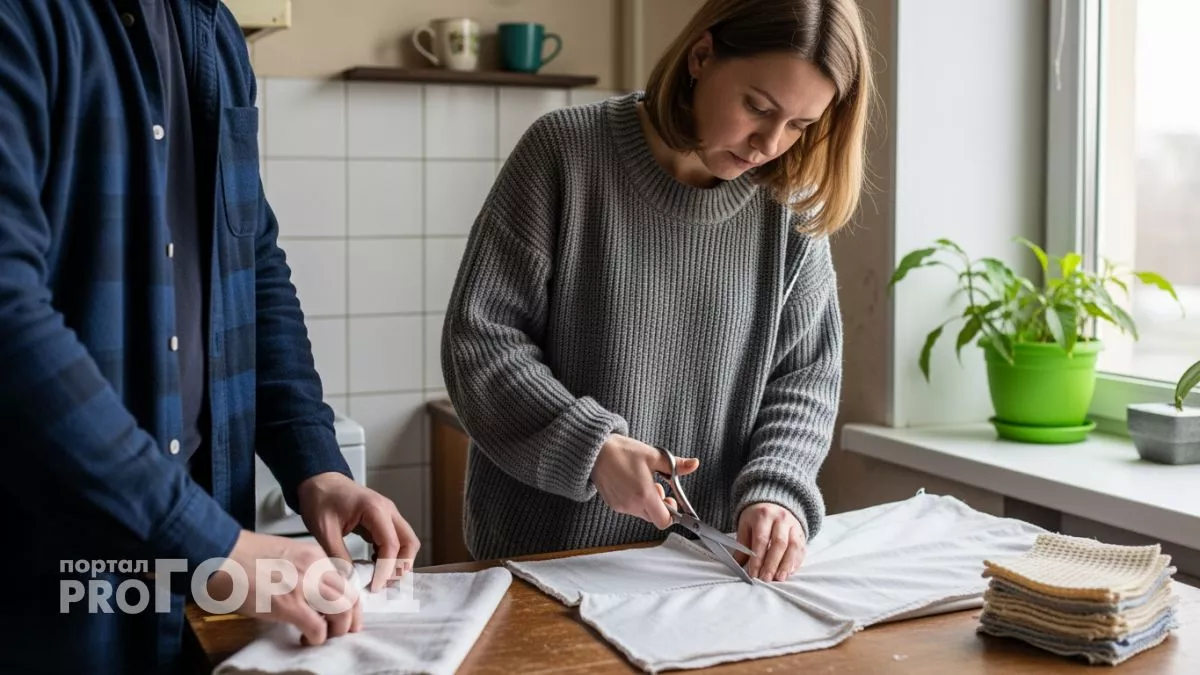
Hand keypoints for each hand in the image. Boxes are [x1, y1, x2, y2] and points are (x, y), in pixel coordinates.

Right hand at [207, 530, 360, 644]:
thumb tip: (307, 592)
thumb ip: (302, 569)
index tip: (340, 612)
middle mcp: (316, 568)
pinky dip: (317, 638)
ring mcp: (305, 586)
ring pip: (343, 611)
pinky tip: (305, 638)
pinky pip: (319, 628)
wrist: (221, 553)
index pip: (345, 580)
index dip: (346, 600)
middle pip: (350, 596)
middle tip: (340, 630)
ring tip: (324, 635)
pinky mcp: (290, 605)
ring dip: (337, 630)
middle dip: (350, 618)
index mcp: (314, 555)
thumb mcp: (284, 554)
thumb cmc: (243, 555)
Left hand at [298, 472, 420, 591]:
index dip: (386, 569)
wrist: (319, 481)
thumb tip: (349, 580)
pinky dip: (391, 555)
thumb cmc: (321, 499)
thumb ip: (337, 555)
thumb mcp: (324, 530)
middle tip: (384, 584)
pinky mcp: (384, 519)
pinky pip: (396, 539)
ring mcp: (388, 514)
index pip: (391, 545)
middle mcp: (388, 510)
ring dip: (399, 561)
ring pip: (407, 541)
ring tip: (380, 578)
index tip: (376, 587)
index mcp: (374, 509)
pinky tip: (375, 565)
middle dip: (401, 566)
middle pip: (410, 542)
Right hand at [591, 435, 698, 528]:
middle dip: (659, 504)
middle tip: (655, 485)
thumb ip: (676, 465)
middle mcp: (631, 504)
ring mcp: (620, 506)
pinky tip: (630, 483)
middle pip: (654, 517)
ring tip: (641, 481)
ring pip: (642, 513)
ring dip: (647, 502)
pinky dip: (635, 500)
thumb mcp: (653, 455)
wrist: (595, 450)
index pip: (663, 520)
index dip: (672, 513)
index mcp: (643, 494)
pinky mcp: (612, 504)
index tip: (671, 499)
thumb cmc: (622, 451)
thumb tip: (694, 464)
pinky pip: (630, 508)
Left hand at [734, 503, 806, 581]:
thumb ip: (742, 545)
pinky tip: (790, 572)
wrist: (774, 504)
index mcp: (763, 515)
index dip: (758, 558)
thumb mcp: (746, 525)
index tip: (753, 574)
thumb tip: (737, 566)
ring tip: (780, 578)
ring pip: (793, 546)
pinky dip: (796, 562)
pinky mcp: (801, 533)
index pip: (761, 539)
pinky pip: (801, 548)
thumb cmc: (757, 517)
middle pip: (779, 543)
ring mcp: (793, 525)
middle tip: (766, 579)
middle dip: (772, 563)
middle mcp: (781, 519)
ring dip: (787, 564)